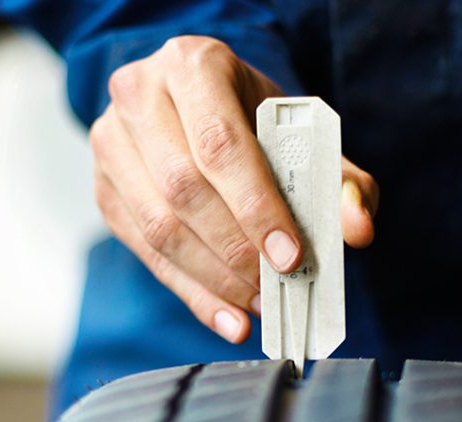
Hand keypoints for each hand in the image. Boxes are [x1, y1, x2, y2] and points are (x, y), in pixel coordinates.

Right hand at [90, 36, 378, 342]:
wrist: (200, 106)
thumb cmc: (255, 120)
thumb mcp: (304, 133)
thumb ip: (340, 179)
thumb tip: (357, 228)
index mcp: (192, 65)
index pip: (220, 145)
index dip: (256, 206)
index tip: (290, 256)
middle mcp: (138, 95)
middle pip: (183, 188)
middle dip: (236, 249)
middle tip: (277, 285)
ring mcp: (111, 144)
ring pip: (157, 226)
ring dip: (214, 278)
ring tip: (258, 304)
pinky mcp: (104, 189)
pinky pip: (145, 253)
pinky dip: (192, 292)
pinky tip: (228, 317)